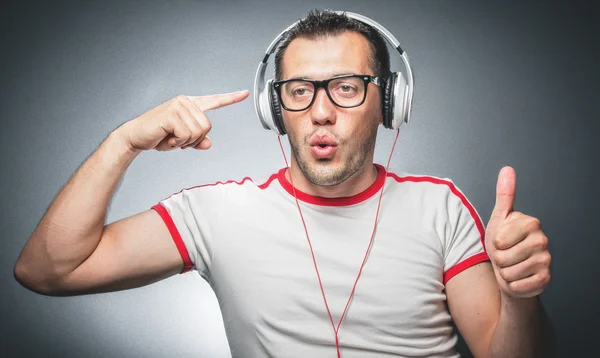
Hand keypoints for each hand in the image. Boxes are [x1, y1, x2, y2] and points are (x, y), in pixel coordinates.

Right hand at [117, 91, 248, 151]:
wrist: (135, 138)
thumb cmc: (158, 137)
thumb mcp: (182, 141)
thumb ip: (197, 141)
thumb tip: (208, 144)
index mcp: (190, 105)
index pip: (213, 100)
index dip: (230, 98)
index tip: (244, 93)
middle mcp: (185, 102)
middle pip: (207, 126)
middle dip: (194, 139)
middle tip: (178, 140)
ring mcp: (178, 105)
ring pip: (198, 132)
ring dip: (185, 142)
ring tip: (172, 138)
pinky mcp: (172, 113)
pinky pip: (187, 134)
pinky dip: (179, 142)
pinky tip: (168, 138)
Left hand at [485, 166, 551, 297]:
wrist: (511, 270)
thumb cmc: (503, 244)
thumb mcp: (499, 218)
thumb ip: (504, 195)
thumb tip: (507, 169)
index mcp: (531, 223)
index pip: (499, 240)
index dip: (495, 244)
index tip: (502, 241)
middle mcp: (543, 241)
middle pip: (503, 257)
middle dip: (498, 259)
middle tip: (506, 255)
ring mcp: (546, 261)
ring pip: (509, 272)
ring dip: (504, 273)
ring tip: (511, 266)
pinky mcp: (545, 280)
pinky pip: (517, 286)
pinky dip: (512, 285)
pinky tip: (518, 277)